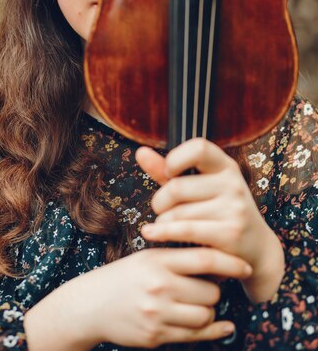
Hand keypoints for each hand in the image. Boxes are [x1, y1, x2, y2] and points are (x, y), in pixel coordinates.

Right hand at [25, 246, 250, 349]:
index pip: (204, 258)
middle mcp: (159, 286)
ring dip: (208, 310)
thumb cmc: (125, 276)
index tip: (245, 266)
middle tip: (205, 288)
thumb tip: (218, 260)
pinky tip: (224, 327)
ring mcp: (157, 313)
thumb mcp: (148, 258)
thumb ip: (178, 258)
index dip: (230, 263)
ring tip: (197, 304)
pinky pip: (195, 336)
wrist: (91, 304)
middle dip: (214, 291)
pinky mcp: (156, 336)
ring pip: (205, 315)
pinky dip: (214, 331)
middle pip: (210, 292)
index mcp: (157, 260)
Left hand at [136, 139, 284, 302]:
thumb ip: (168, 171)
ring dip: (163, 222)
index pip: (199, 148)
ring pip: (178, 212)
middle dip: (160, 201)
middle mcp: (233, 183)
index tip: (168, 172)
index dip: (176, 158)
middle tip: (161, 210)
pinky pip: (185, 230)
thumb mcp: (199, 187)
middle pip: (177, 187)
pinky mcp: (231, 233)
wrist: (256, 249)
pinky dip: (163, 233)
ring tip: (167, 225)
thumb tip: (140, 152)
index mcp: (226, 166)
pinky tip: (151, 233)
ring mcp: (234, 208)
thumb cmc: (219, 212)